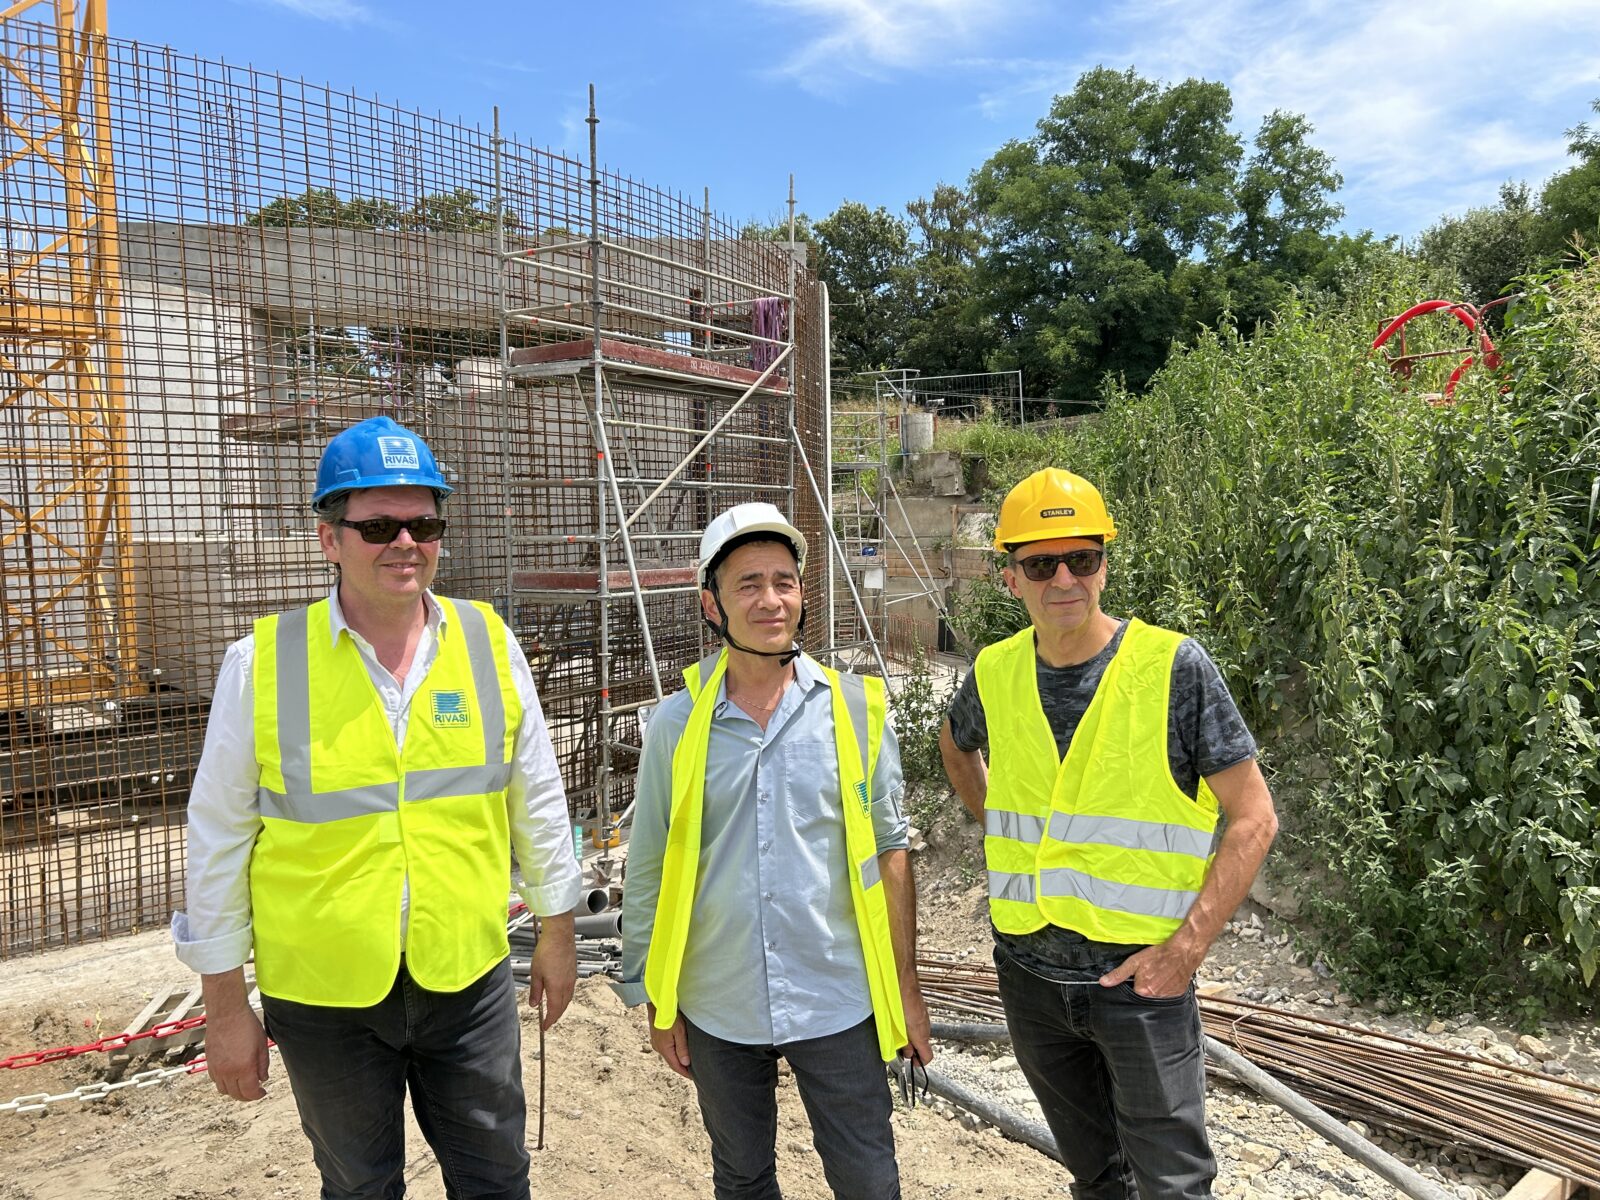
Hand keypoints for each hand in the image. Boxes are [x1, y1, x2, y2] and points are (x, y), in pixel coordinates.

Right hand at [206, 1006, 269, 1100]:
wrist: (227, 1013)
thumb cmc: (245, 1024)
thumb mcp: (262, 1044)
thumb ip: (263, 1064)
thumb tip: (263, 1078)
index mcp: (243, 1067)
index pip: (250, 1092)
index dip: (258, 1095)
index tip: (262, 1092)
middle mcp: (227, 1071)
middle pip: (236, 1094)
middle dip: (247, 1096)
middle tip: (254, 1091)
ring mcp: (216, 1068)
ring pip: (223, 1090)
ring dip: (234, 1091)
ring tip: (243, 1084)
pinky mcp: (209, 1063)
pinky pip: (215, 1080)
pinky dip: (224, 1083)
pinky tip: (231, 1076)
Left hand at [528, 913, 576, 1029]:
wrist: (560, 935)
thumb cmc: (547, 950)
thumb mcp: (535, 973)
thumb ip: (535, 991)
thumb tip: (534, 1004)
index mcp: (557, 987)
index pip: (554, 1010)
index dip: (549, 1020)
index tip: (544, 1027)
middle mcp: (567, 985)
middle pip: (563, 1006)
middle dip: (555, 1016)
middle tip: (548, 1021)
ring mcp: (572, 978)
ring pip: (568, 998)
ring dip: (561, 1007)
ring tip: (554, 1010)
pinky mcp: (573, 972)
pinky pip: (570, 990)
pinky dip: (565, 997)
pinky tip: (560, 994)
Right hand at [646, 1003, 692, 1079]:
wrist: (657, 1003)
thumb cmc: (670, 1016)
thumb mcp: (679, 1032)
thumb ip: (682, 1048)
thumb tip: (685, 1063)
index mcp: (664, 1048)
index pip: (675, 1066)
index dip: (685, 1073)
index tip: (693, 1077)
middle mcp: (658, 1047)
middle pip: (672, 1062)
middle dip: (681, 1068)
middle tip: (693, 1072)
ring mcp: (656, 1042)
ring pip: (669, 1055)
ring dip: (677, 1060)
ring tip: (687, 1063)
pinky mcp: (656, 1037)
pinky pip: (666, 1049)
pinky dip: (673, 1053)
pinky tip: (679, 1052)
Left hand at [900, 988, 933, 1066]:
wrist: (905, 985)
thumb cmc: (904, 1003)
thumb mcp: (902, 1029)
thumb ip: (905, 1043)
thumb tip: (907, 1052)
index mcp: (922, 1035)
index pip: (928, 1056)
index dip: (920, 1063)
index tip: (913, 1063)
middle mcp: (925, 1028)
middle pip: (922, 1045)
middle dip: (912, 1049)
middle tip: (902, 1050)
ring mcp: (924, 1019)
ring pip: (919, 1034)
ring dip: (911, 1038)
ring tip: (899, 1036)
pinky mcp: (921, 1012)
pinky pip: (917, 1024)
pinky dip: (911, 1028)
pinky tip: (901, 1024)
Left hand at [1098, 937, 1200, 998]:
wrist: (1182, 953)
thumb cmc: (1159, 955)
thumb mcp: (1135, 961)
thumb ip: (1119, 974)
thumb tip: (1104, 982)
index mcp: (1142, 991)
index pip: (1131, 993)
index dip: (1133, 983)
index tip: (1138, 976)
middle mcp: (1154, 997)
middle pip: (1143, 995)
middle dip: (1144, 986)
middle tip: (1150, 974)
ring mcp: (1166, 998)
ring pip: (1155, 996)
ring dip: (1155, 988)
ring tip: (1159, 976)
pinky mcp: (1176, 996)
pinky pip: (1167, 996)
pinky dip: (1165, 989)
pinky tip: (1166, 979)